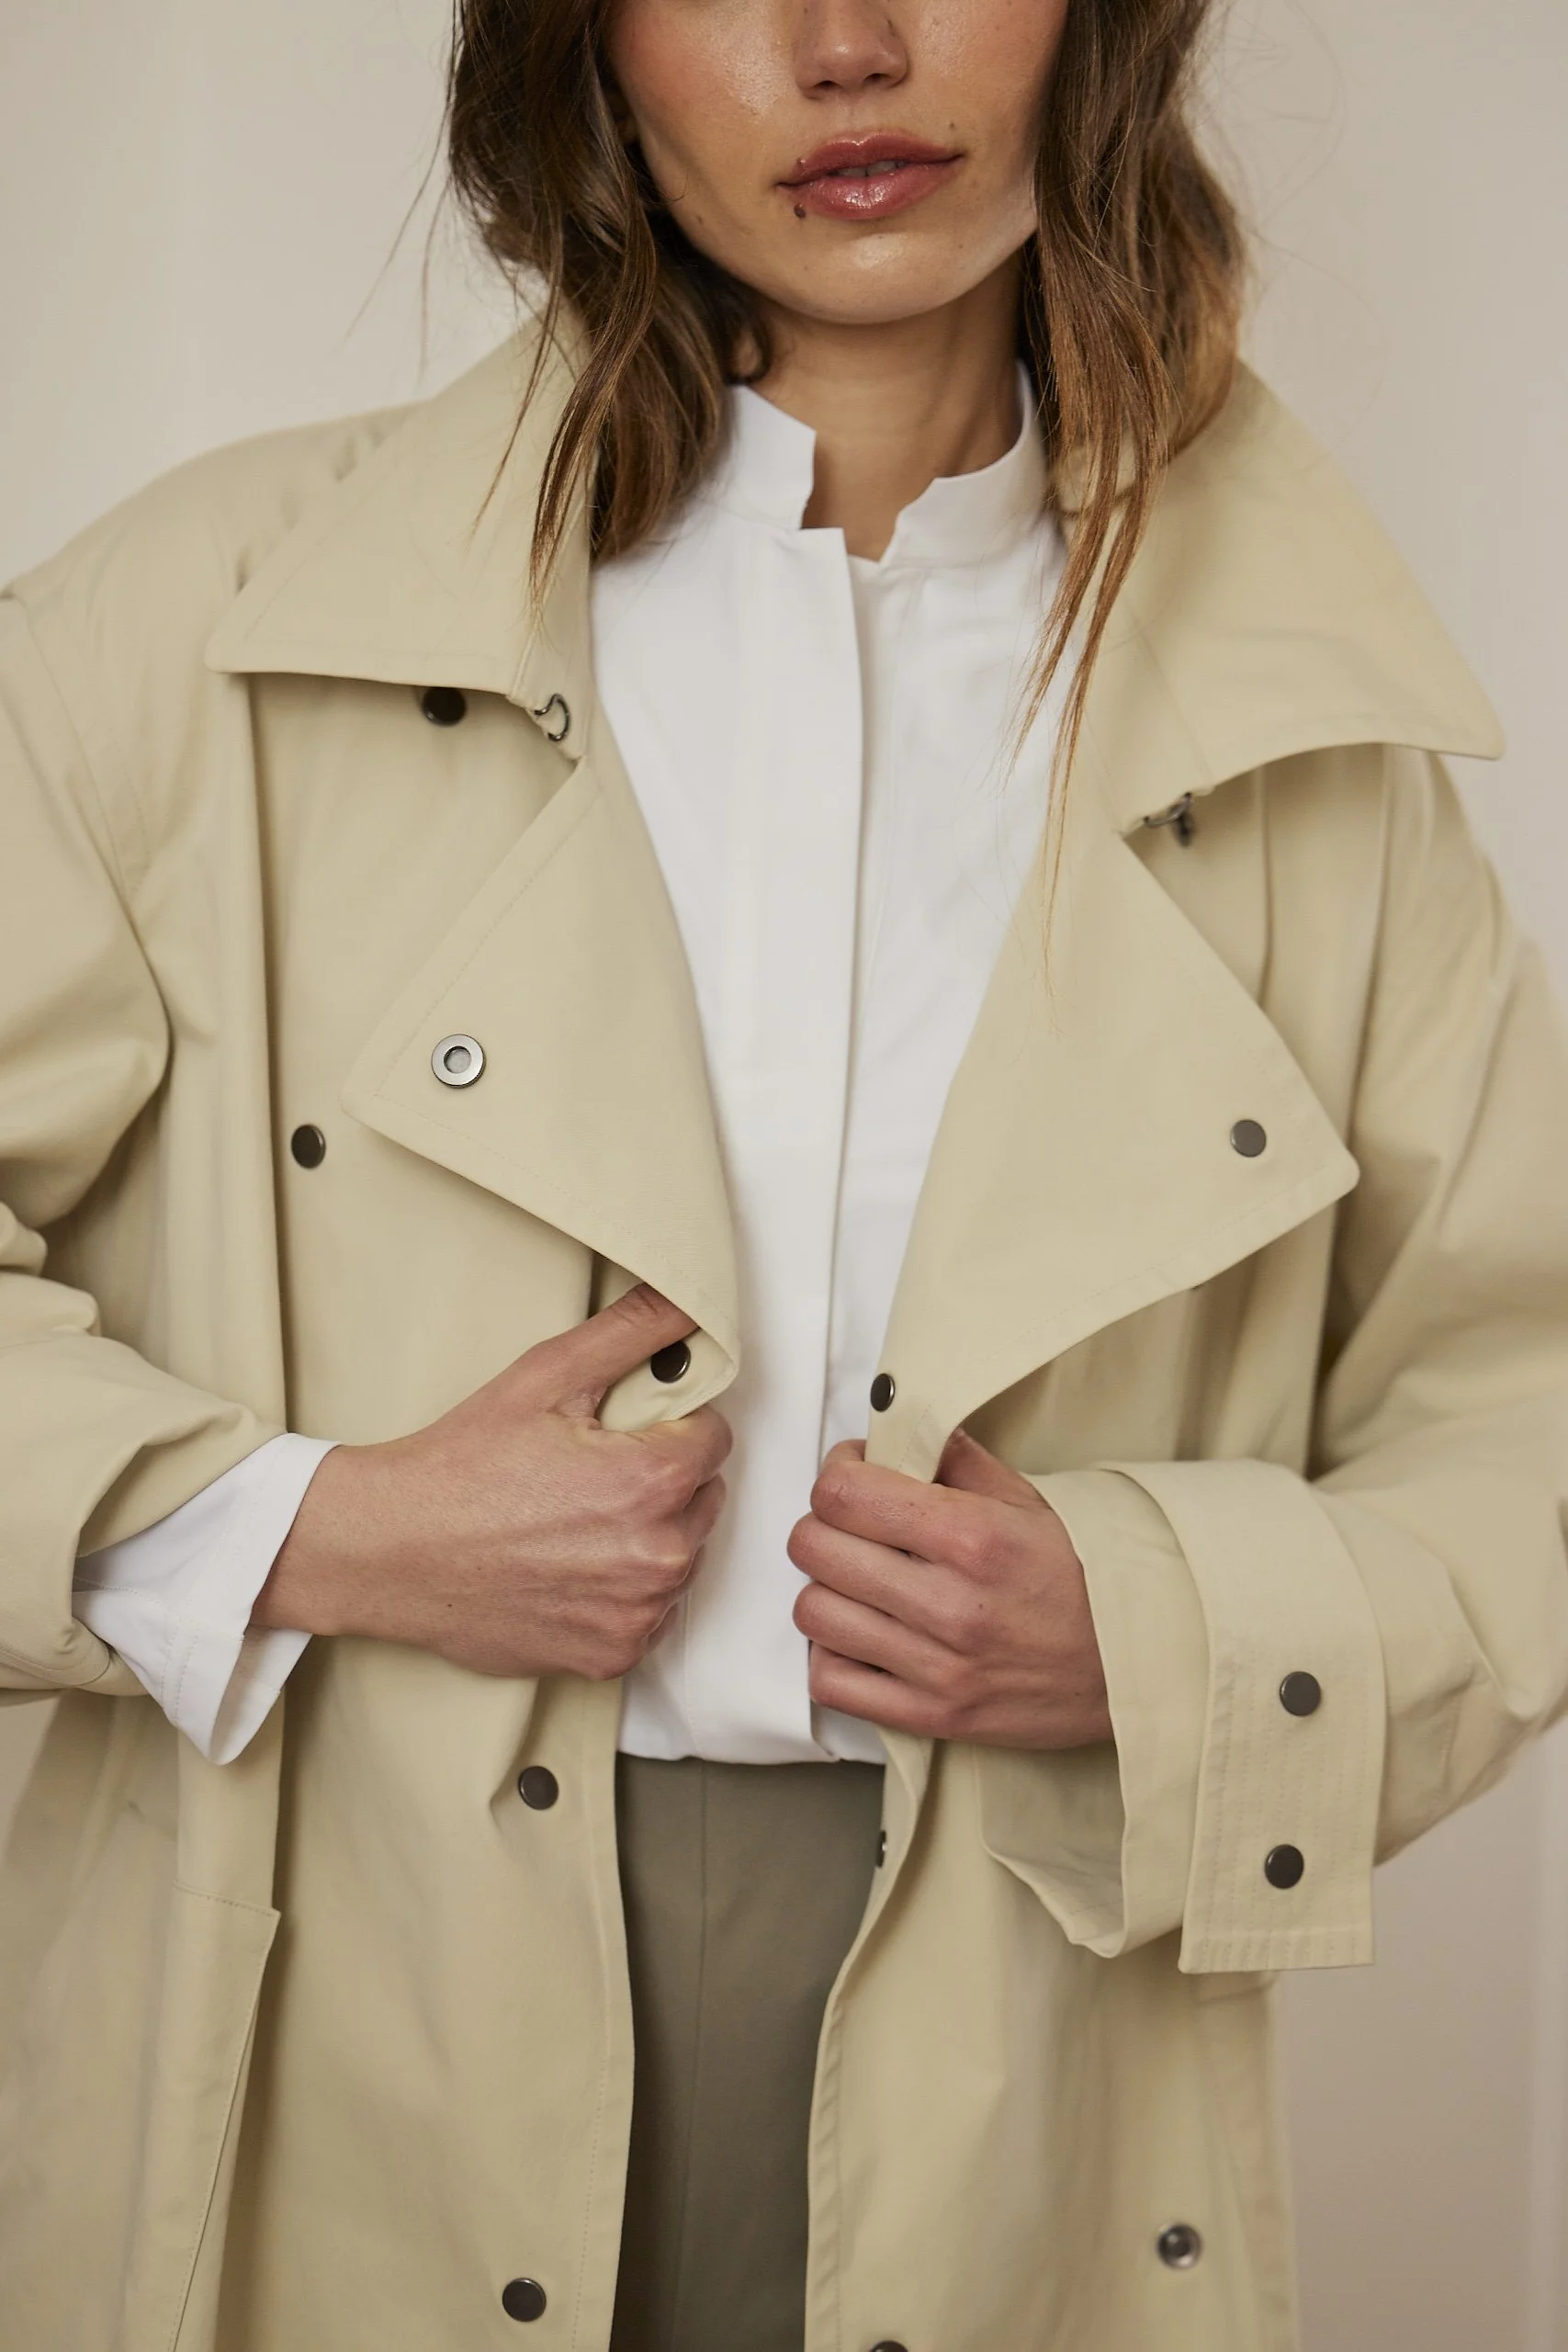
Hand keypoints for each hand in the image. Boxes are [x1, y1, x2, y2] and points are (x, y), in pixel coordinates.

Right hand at [254, 1285, 730, 1679]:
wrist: (392, 1550)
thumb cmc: (461, 1466)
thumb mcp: (546, 1377)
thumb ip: (631, 1334)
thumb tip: (687, 1304)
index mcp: (653, 1481)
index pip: (714, 1438)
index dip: (669, 1427)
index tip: (623, 1434)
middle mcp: (657, 1555)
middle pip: (702, 1499)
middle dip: (661, 1483)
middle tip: (587, 1478)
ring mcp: (637, 1612)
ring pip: (680, 1558)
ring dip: (646, 1539)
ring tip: (572, 1525)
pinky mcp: (612, 1654)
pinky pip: (649, 1613)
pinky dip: (621, 1593)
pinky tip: (568, 1570)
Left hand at [788, 1429, 1109, 1747]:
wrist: (1141, 1665)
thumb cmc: (1086, 1576)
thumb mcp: (1031, 1500)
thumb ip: (957, 1459)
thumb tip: (896, 1431)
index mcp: (971, 1536)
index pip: (842, 1493)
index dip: (837, 1473)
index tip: (855, 1473)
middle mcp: (948, 1603)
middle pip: (814, 1547)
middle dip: (825, 1524)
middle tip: (854, 1525)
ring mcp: (937, 1666)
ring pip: (812, 1612)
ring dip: (827, 1588)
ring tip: (860, 1581)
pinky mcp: (933, 1716)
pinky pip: (831, 1682)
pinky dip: (833, 1653)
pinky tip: (863, 1634)